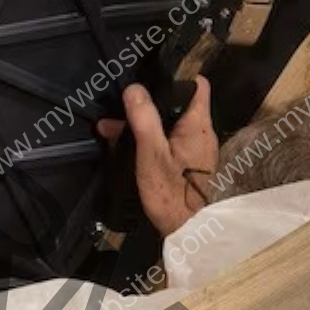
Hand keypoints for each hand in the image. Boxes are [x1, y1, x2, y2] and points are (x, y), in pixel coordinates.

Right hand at [96, 77, 217, 237]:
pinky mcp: (186, 165)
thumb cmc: (170, 192)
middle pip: (176, 106)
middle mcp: (201, 133)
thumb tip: (134, 88)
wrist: (185, 231)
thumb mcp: (151, 153)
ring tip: (108, 127)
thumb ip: (144, 119)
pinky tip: (121, 145)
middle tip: (119, 105)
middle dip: (148, 104)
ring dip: (142, 125)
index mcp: (198, 124)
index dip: (175, 78)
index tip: (150, 80)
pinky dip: (148, 141)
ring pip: (168, 126)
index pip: (196, 86)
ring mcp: (194, 150)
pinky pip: (167, 143)